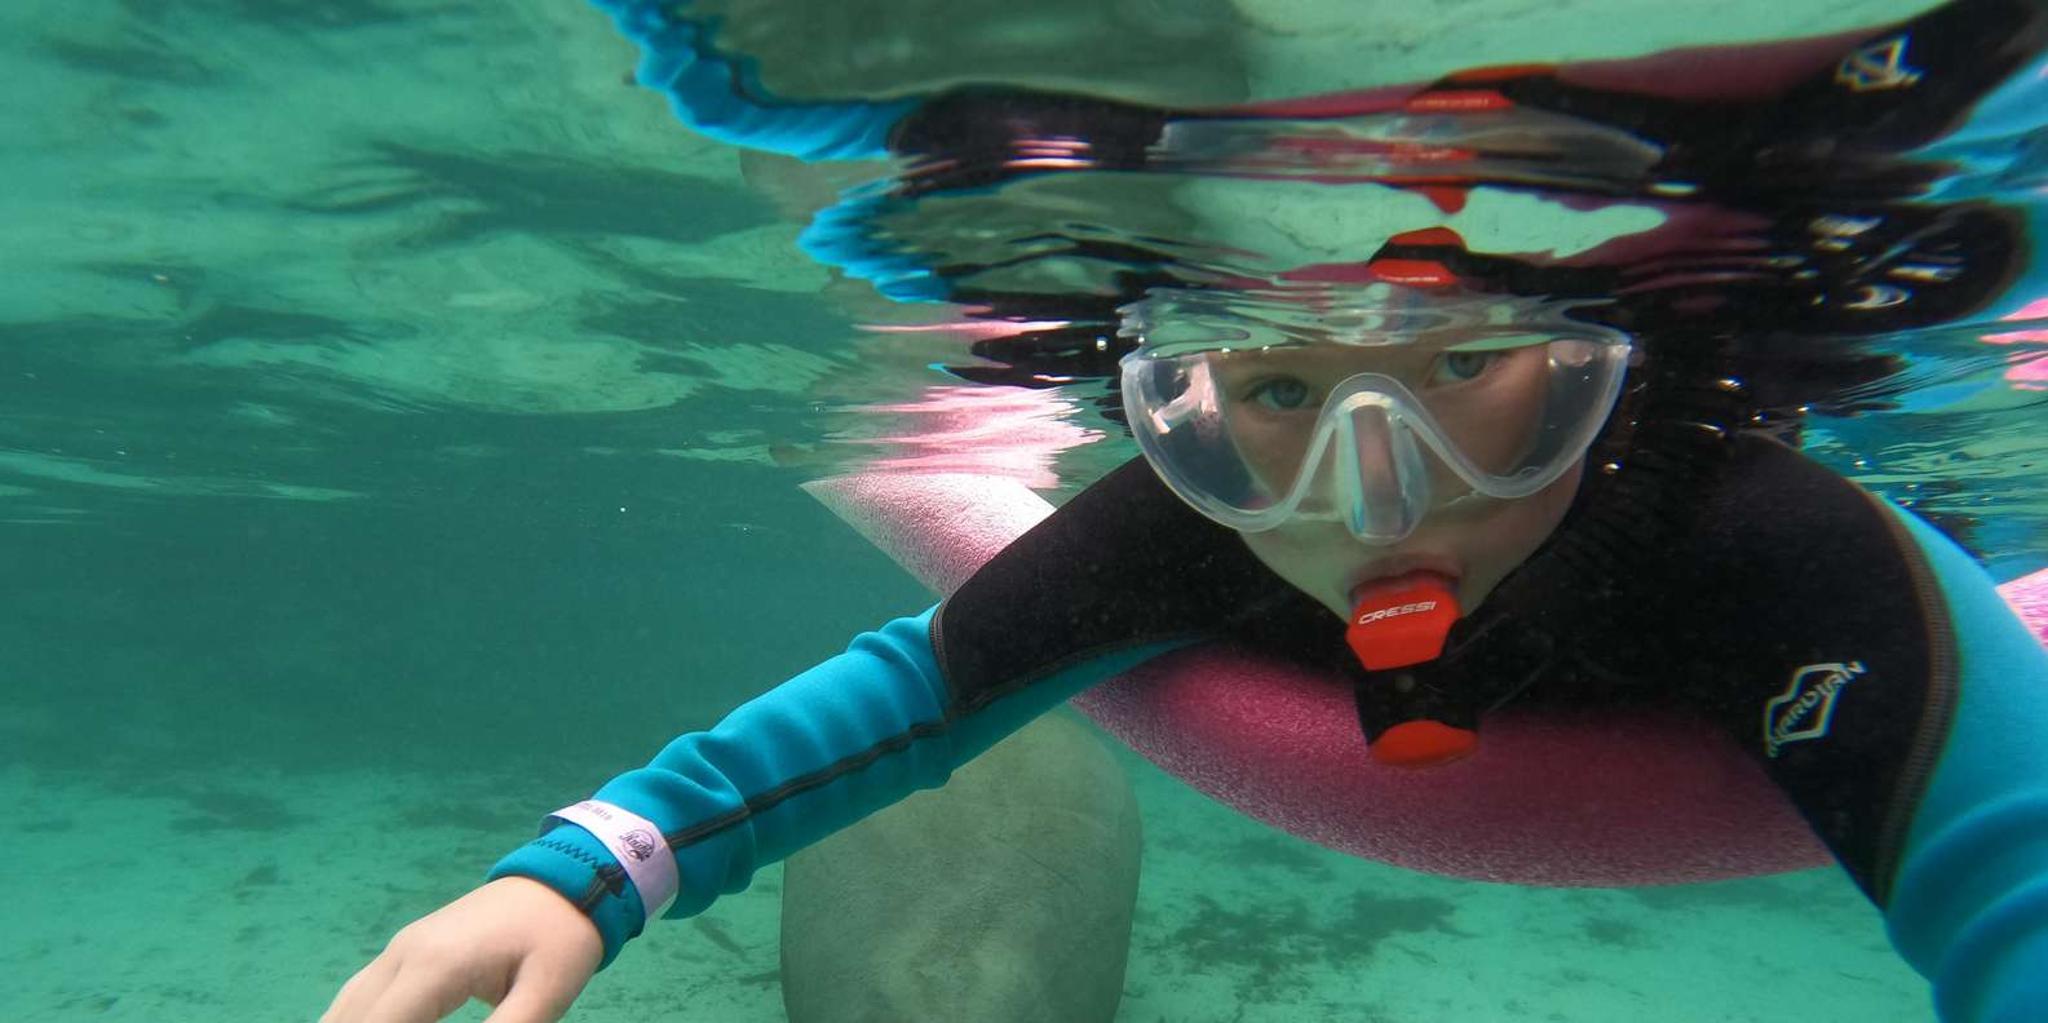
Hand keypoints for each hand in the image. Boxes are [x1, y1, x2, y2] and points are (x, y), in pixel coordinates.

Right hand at [322, 877, 602, 1022]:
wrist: (566, 879)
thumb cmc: (560, 937)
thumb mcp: (545, 993)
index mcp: (435, 965)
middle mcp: (404, 953)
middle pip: (353, 1018)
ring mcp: (401, 948)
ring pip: (347, 1006)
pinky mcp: (407, 949)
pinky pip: (361, 993)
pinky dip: (353, 1019)